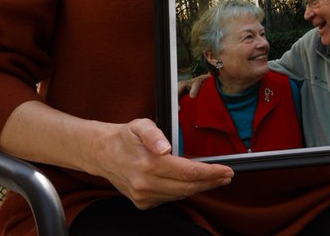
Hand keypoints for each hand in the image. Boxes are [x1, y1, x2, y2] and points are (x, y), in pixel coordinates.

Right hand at [90, 119, 232, 208]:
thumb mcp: (140, 125)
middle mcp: (145, 184)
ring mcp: (143, 196)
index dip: (210, 173)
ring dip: (200, 187)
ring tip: (214, 179)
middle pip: (188, 187)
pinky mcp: (142, 202)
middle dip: (211, 182)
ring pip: (180, 195)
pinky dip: (183, 191)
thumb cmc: (124, 137)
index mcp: (148, 164)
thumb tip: (165, 147)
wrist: (102, 153)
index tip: (226, 170)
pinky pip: (169, 198)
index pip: (188, 172)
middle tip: (227, 176)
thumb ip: (154, 134)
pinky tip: (190, 182)